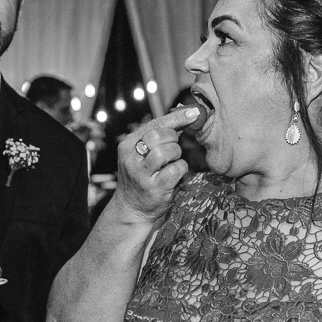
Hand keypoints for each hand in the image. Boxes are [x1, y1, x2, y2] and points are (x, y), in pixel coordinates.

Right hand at [113, 107, 200, 223]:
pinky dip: (181, 169)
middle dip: (173, 139)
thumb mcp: (141, 154)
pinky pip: (176, 169)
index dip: (176, 117)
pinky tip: (175, 174)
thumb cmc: (141, 177)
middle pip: (160, 135)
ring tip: (172, 162)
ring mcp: (141, 173)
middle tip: (173, 149)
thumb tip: (184, 113)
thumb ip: (158, 136)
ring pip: (167, 151)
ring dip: (177, 155)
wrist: (131, 209)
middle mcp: (131, 157)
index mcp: (127, 145)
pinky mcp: (154, 187)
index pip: (154, 123)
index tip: (194, 112)